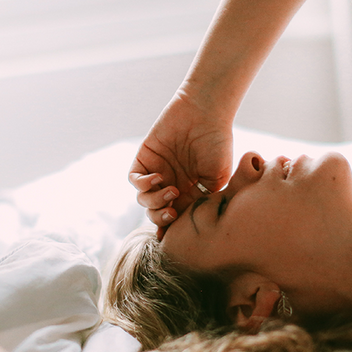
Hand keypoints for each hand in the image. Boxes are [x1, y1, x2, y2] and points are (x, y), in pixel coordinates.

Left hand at [130, 92, 233, 236]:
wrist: (206, 112)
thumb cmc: (217, 142)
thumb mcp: (217, 177)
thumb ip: (204, 199)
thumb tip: (190, 220)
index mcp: (188, 191)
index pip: (175, 216)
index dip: (172, 229)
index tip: (173, 239)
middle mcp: (171, 183)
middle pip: (156, 211)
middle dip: (161, 218)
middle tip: (172, 213)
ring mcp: (157, 171)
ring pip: (144, 199)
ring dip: (155, 202)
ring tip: (171, 191)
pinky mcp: (144, 158)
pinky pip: (134, 180)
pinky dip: (142, 185)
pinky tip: (158, 178)